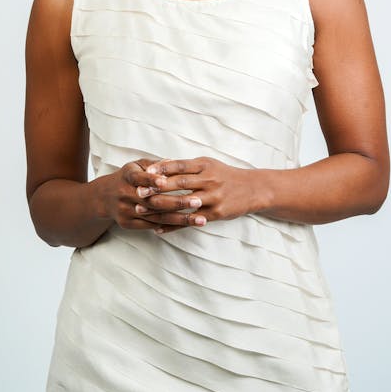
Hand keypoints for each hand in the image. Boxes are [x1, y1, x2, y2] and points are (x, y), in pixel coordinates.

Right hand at [93, 158, 208, 232]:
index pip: (140, 178)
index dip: (152, 180)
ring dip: (180, 219)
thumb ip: (155, 165)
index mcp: (128, 176)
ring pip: (156, 216)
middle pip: (153, 201)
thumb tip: (174, 161)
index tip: (167, 181)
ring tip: (200, 219)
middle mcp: (125, 194)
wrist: (104, 197)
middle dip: (177, 202)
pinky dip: (169, 226)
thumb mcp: (137, 165)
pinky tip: (186, 226)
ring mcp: (126, 211)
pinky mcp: (128, 224)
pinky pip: (151, 226)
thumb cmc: (128, 177)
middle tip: (198, 201)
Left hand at [134, 156, 255, 233]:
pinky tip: (158, 229)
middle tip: (138, 191)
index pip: (179, 165)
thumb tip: (161, 162)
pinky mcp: (214, 214)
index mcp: (204, 165)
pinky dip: (173, 226)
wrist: (253, 189)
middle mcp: (208, 180)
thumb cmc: (225, 175)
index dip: (161, 168)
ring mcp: (212, 198)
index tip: (145, 171)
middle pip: (178, 184)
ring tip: (142, 209)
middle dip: (157, 187)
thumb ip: (186, 165)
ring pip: (182, 203)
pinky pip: (190, 221)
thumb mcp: (208, 164)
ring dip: (160, 207)